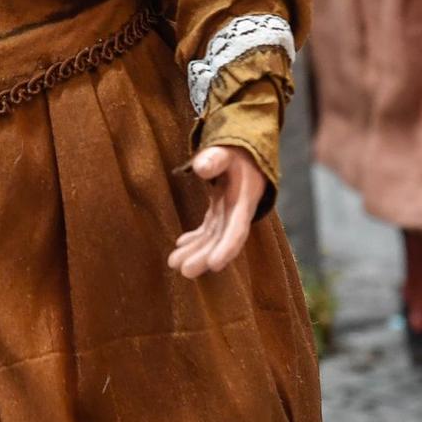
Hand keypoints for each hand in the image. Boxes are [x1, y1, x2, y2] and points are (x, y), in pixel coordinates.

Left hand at [167, 145, 265, 278]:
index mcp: (244, 201)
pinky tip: (180, 245)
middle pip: (222, 240)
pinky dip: (195, 239)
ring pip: (212, 238)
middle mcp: (238, 212)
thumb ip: (215, 158)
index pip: (237, 230)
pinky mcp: (220, 211)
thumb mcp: (228, 151)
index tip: (214, 265)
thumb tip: (200, 167)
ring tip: (174, 263)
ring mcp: (228, 213)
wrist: (247, 151)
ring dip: (196, 252)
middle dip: (204, 257)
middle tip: (184, 271)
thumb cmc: (238, 151)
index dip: (227, 248)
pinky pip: (208, 230)